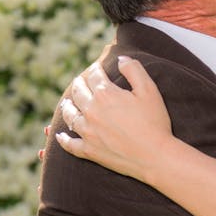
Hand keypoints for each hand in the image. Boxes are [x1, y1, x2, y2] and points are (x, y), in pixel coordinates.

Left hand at [56, 56, 172, 181]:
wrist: (155, 156)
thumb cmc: (155, 122)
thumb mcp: (149, 90)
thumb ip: (134, 70)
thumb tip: (120, 59)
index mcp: (105, 94)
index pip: (94, 76)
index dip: (95, 69)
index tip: (97, 67)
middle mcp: (91, 111)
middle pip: (78, 92)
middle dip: (79, 84)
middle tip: (79, 81)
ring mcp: (88, 132)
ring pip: (70, 115)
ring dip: (67, 106)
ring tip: (67, 102)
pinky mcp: (89, 151)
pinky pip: (69, 144)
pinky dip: (63, 139)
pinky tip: (60, 135)